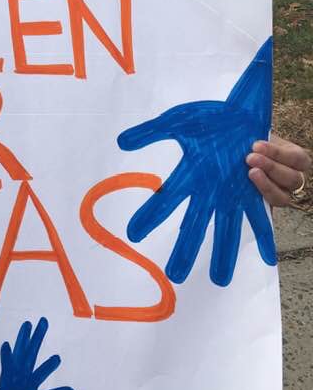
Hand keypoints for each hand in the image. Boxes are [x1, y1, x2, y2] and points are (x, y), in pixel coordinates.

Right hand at [118, 37, 276, 286]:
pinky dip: (264, 236)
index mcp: (190, 176)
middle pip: (195, 225)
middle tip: (175, 275)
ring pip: (227, 228)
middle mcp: (210, 191)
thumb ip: (151, 132)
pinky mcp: (253, 189)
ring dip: (224, 253)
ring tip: (220, 280)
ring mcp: (232, 193)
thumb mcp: (176, 121)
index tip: (132, 235)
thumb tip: (121, 141)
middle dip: (185, 249)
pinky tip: (267, 259)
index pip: (165, 201)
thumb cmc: (208, 116)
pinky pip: (260, 216)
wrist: (241, 110)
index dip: (149, 217)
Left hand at [246, 133, 310, 205]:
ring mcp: (282, 193)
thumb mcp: (258, 137)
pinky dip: (257, 199)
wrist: (240, 158)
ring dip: (266, 185)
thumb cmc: (252, 145)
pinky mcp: (267, 204)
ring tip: (250, 173)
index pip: (296, 158)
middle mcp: (294, 178)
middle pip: (292, 178)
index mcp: (296, 158)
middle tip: (250, 158)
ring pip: (282, 197)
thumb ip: (256, 137)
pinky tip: (244, 192)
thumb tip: (245, 137)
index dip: (277, 153)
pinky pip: (268, 208)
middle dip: (270, 167)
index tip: (256, 145)